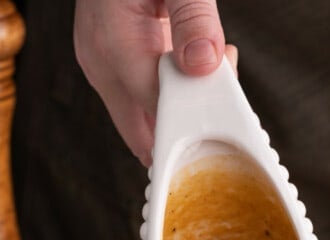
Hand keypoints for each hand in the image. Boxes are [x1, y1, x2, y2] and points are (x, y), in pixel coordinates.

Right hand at [74, 0, 231, 164]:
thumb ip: (193, 16)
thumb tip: (205, 63)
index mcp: (113, 46)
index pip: (156, 111)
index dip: (193, 118)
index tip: (227, 110)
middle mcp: (102, 65)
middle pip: (144, 133)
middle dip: (185, 127)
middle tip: (222, 99)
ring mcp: (104, 67)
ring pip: (145, 119)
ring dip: (182, 110)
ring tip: (214, 73)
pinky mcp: (113, 63)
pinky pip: (145, 98)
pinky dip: (173, 95)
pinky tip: (197, 70)